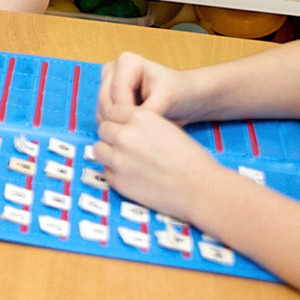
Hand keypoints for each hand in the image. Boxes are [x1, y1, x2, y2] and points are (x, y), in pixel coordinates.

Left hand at [92, 105, 231, 224]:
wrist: (201, 188)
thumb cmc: (191, 160)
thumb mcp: (167, 128)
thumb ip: (143, 125)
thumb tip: (125, 127)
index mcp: (140, 118)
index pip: (113, 111)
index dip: (118, 120)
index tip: (123, 127)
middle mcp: (125, 135)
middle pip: (103, 129)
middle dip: (112, 136)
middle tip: (124, 145)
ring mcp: (119, 159)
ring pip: (98, 149)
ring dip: (108, 152)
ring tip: (123, 159)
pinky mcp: (118, 180)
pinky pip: (105, 172)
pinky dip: (114, 172)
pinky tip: (130, 175)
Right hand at [98, 50, 192, 124]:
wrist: (186, 97)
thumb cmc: (180, 92)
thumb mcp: (166, 98)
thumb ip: (147, 110)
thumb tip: (131, 124)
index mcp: (127, 62)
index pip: (117, 91)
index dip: (126, 111)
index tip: (141, 126)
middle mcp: (113, 70)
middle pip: (105, 100)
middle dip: (120, 119)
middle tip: (137, 134)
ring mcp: (108, 84)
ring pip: (102, 110)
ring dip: (117, 124)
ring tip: (138, 133)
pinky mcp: (109, 99)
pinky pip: (104, 116)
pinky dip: (117, 126)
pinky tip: (133, 131)